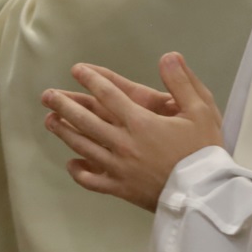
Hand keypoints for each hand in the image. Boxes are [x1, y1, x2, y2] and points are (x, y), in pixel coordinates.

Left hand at [42, 52, 223, 211]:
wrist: (204, 194)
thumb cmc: (203, 151)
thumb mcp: (201, 110)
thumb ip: (181, 82)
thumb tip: (167, 57)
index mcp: (140, 122)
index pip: (109, 95)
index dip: (91, 80)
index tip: (77, 70)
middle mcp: (123, 143)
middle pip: (86, 120)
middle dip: (64, 105)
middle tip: (48, 95)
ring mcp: (119, 168)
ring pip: (84, 147)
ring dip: (64, 132)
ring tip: (50, 121)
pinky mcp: (121, 189)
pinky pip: (92, 181)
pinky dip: (79, 172)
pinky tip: (71, 163)